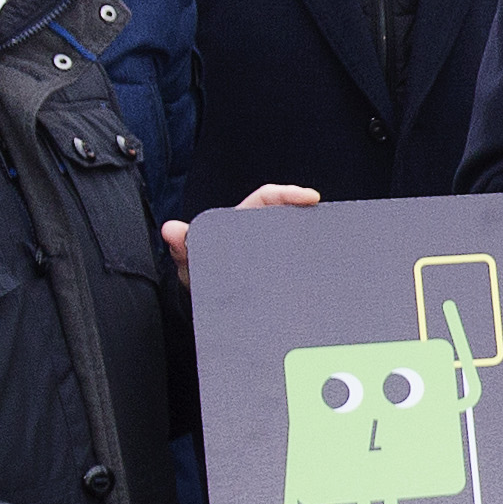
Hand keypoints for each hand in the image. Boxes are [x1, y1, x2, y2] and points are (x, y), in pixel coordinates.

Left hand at [157, 182, 318, 278]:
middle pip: (287, 215)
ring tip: (331, 243)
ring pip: (297, 238)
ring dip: (313, 237)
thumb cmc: (199, 279)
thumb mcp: (190, 264)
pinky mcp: (281, 273)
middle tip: (323, 217)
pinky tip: (324, 272)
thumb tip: (171, 228)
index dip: (287, 194)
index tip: (309, 197)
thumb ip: (182, 247)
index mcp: (240, 223)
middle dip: (307, 212)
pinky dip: (313, 264)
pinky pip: (299, 263)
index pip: (266, 199)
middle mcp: (258, 235)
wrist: (206, 310)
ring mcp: (272, 253)